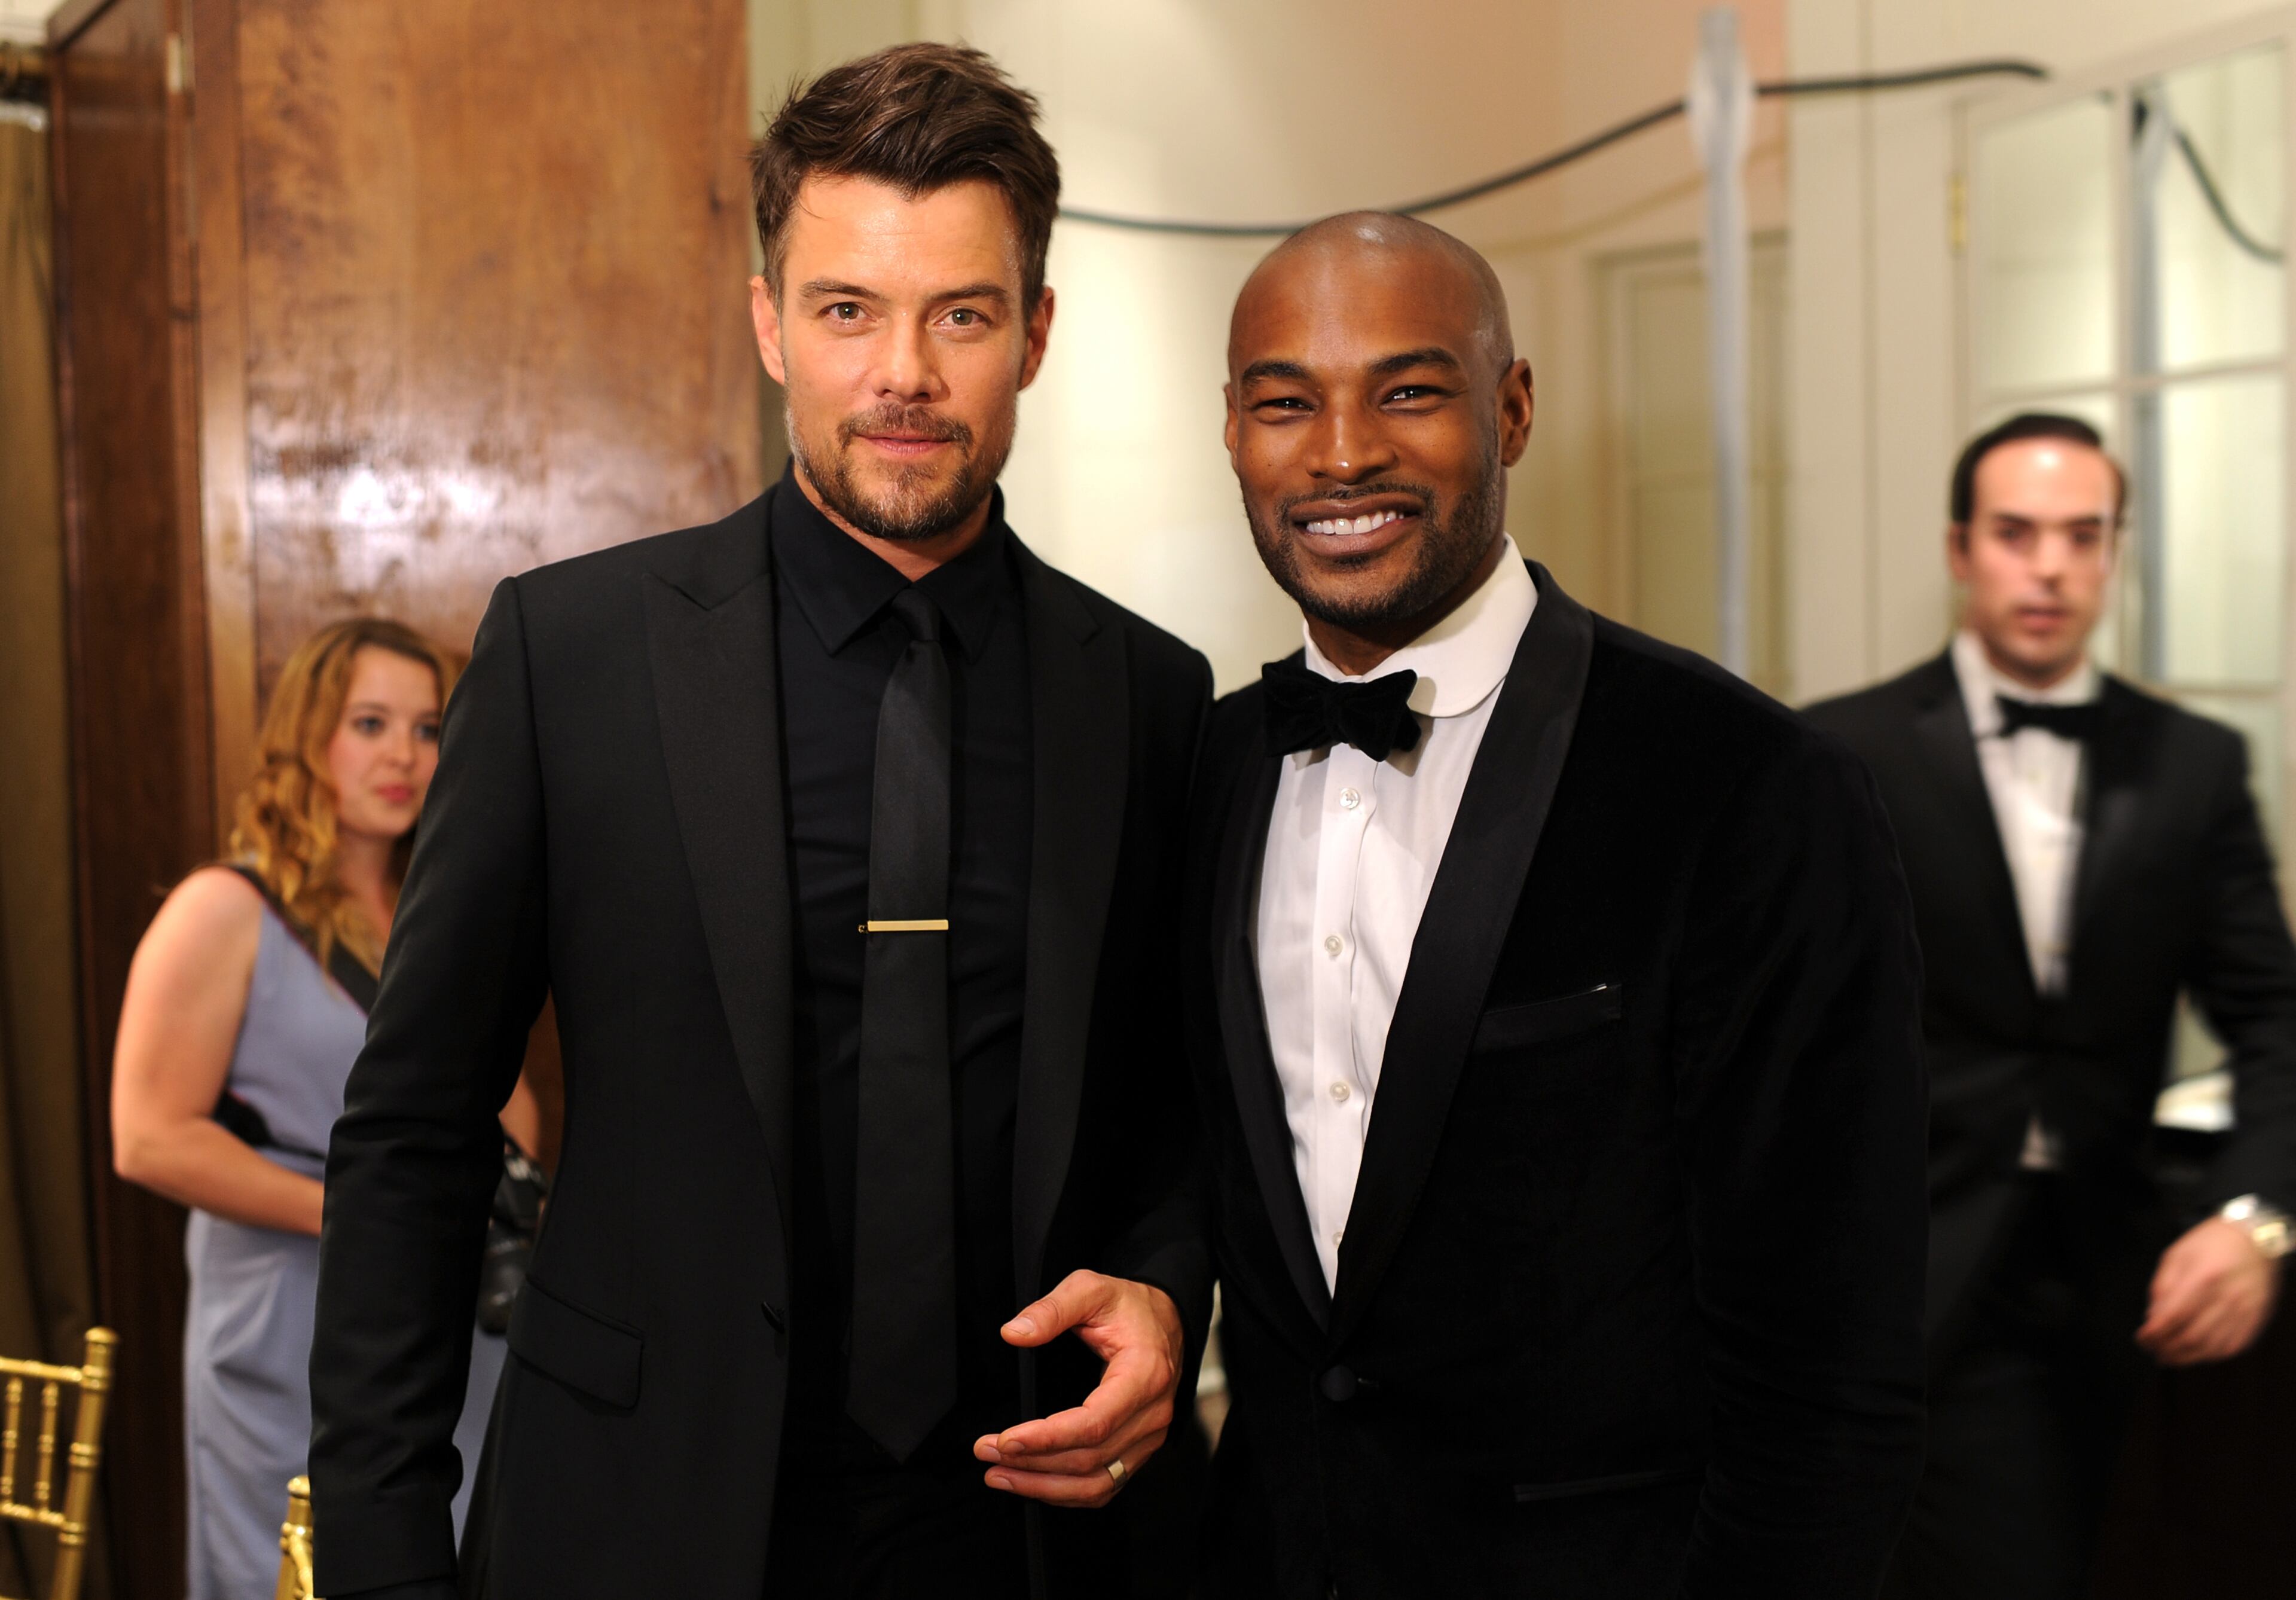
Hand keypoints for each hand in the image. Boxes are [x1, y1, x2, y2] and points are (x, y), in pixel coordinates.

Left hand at [973, 1271, 1183, 1506]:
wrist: (1166, 1321)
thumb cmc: (1129, 1306)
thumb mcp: (1091, 1289)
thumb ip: (1053, 1308)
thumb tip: (1014, 1333)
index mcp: (1144, 1375)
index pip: (1094, 1423)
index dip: (1047, 1438)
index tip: (1005, 1439)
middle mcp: (1153, 1414)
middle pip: (1090, 1458)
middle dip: (1032, 1462)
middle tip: (985, 1452)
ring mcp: (1150, 1437)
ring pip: (1096, 1483)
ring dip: (1043, 1486)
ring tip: (998, 1475)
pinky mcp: (1139, 1450)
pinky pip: (1104, 1486)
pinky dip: (1066, 1492)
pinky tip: (1033, 1483)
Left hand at [2136, 1217, 2279, 1365]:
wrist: (2254, 1239)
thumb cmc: (2210, 1243)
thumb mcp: (2176, 1255)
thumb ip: (2162, 1287)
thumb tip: (2152, 1318)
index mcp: (2203, 1277)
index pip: (2174, 1315)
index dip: (2155, 1333)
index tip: (2141, 1338)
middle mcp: (2226, 1297)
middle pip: (2193, 1336)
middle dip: (2168, 1349)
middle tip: (2153, 1351)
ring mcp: (2245, 1311)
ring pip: (2213, 1347)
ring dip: (2187, 1358)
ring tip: (2170, 1357)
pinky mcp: (2256, 1319)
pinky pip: (2233, 1346)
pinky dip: (2211, 1355)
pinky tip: (2197, 1353)